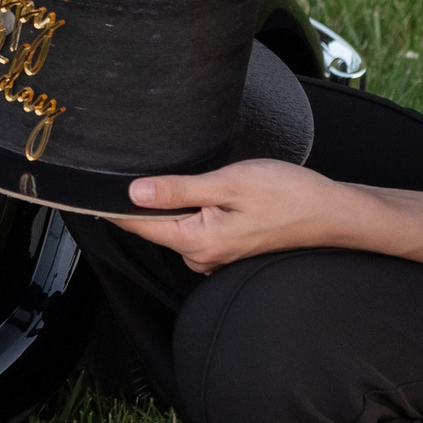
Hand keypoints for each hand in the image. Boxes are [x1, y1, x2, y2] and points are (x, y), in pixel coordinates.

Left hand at [111, 158, 363, 274]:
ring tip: (198, 178)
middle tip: (158, 165)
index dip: (113, 203)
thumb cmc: (288, 195)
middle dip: (151, 197)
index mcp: (198, 242)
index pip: (139, 224)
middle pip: (156, 224)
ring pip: (178, 224)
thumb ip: (178, 190)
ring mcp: (216, 255)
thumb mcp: (228, 183)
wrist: (331, 212)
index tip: (91, 186)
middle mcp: (203, 256)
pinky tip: (213, 192)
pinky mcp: (228, 247)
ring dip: (178, 202)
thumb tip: (133, 193)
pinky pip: (197, 227)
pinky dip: (196, 208)